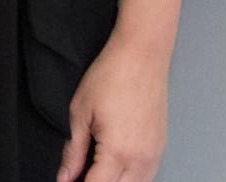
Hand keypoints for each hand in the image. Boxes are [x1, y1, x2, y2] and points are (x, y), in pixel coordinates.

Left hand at [58, 35, 172, 181]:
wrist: (141, 57)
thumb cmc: (111, 77)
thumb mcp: (79, 114)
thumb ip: (73, 152)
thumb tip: (65, 176)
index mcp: (119, 152)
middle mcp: (142, 158)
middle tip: (75, 176)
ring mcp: (155, 154)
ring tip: (91, 171)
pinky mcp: (160, 148)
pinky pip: (146, 175)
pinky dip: (129, 178)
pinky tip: (112, 168)